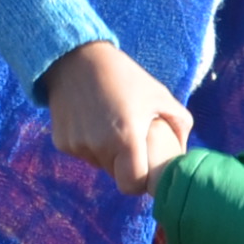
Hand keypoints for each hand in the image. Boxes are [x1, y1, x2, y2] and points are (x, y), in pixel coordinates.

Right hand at [42, 38, 191, 195]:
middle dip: (126, 165)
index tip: (146, 170)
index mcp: (126, 138)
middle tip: (130, 140)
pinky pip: (82, 153)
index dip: (141, 182)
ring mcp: (77, 145)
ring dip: (107, 153)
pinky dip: (89, 144)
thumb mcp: (160, 95)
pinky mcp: (61, 142)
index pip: (132, 185)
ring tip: (110, 124)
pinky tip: (91, 120)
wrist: (76, 58)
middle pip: (116, 175)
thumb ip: (179, 124)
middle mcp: (98, 146)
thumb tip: (182, 151)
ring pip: (99, 164)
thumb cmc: (124, 76)